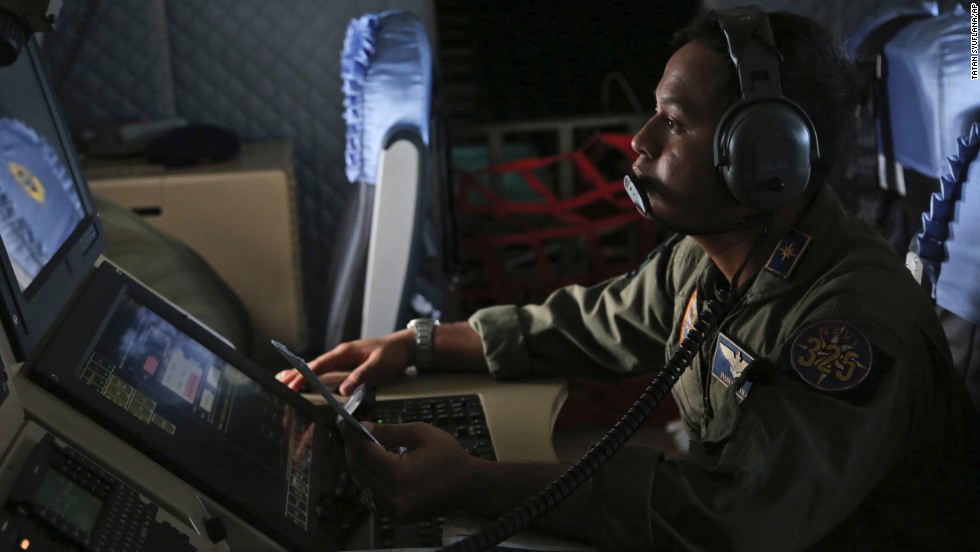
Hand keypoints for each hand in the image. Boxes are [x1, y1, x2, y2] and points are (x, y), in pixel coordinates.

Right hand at [276, 330, 413, 394]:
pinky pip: (325, 369)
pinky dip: (312, 374)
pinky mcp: (347, 363)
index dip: (303, 375)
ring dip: (300, 374)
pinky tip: (307, 379)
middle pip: (313, 365)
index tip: (291, 384)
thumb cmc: (393, 353)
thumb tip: (344, 390)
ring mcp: (343, 358)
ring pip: (317, 367)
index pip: (319, 365)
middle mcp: (341, 354)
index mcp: (345, 352)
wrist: (405, 346)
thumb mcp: (378, 366)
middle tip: (277, 383)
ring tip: (283, 380)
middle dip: (295, 374)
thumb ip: (361, 376)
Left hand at [340, 421, 481, 521]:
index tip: (345, 422)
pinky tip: (380, 464)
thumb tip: (364, 428)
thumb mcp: (420, 434)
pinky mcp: (396, 514)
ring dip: (361, 463)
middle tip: (352, 432)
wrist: (469, 486)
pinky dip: (373, 478)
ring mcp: (392, 508)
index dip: (351, 435)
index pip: (363, 452)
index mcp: (396, 474)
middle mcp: (390, 495)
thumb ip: (389, 431)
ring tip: (366, 445)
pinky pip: (375, 493)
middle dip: (352, 449)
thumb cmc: (449, 457)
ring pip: (364, 483)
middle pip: (357, 469)